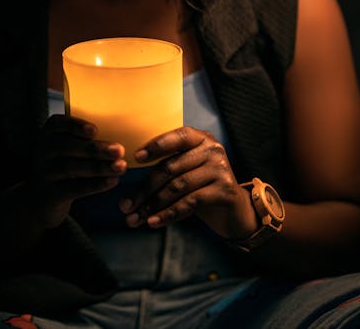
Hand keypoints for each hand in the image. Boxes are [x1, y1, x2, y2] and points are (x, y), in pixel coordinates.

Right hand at [31, 114, 126, 228]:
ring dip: (99, 167)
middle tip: (119, 150)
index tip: (95, 130)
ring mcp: (45, 173)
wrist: (39, 200)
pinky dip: (95, 184)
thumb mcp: (66, 148)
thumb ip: (84, 139)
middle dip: (95, 148)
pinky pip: (74, 188)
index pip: (57, 124)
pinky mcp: (51, 194)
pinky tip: (112, 181)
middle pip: (67, 147)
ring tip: (120, 166)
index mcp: (48, 134)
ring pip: (71, 168)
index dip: (75, 126)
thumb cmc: (62, 165)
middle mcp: (43, 151)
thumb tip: (117, 134)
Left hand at [118, 127, 257, 239]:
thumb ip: (167, 167)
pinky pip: (190, 202)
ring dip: (152, 205)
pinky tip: (153, 222)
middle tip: (125, 205)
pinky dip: (168, 214)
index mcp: (200, 138)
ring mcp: (220, 169)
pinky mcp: (225, 190)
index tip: (136, 158)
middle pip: (171, 167)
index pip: (176, 137)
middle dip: (144, 189)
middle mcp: (212, 149)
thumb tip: (129, 181)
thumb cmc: (202, 187)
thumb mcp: (187, 169)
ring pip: (177, 186)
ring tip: (134, 218)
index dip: (156, 146)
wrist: (234, 210)